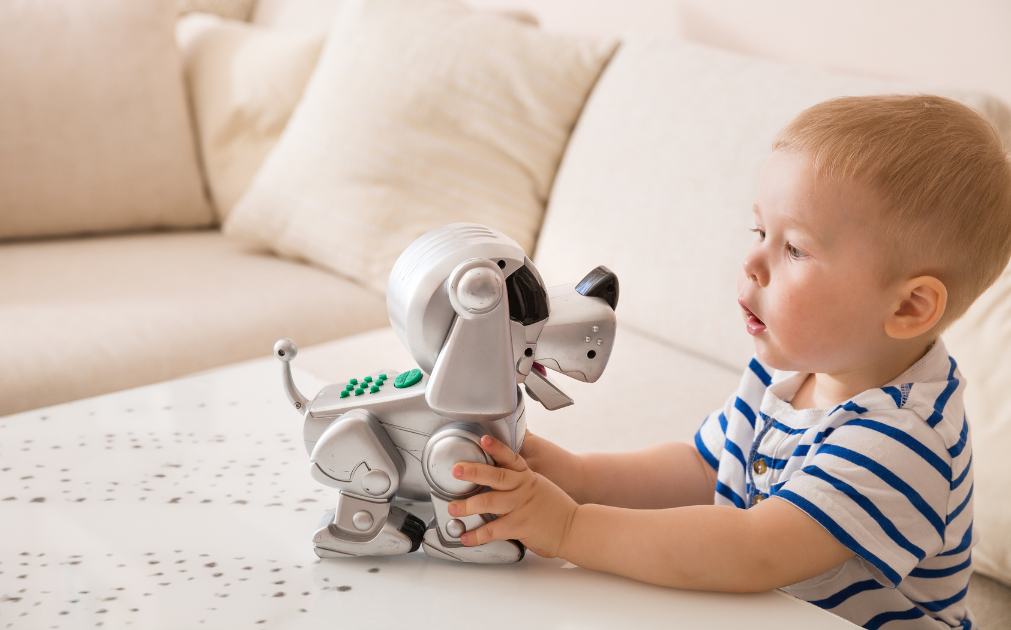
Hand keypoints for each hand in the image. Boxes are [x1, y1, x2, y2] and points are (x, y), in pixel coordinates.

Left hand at [449, 435, 578, 557]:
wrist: (575, 527)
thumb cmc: (555, 508)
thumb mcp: (539, 485)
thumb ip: (520, 480)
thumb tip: (499, 475)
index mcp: (527, 477)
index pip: (511, 457)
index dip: (496, 448)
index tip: (483, 439)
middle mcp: (523, 489)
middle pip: (496, 476)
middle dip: (474, 472)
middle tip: (456, 469)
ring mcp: (521, 507)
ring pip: (490, 502)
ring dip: (468, 505)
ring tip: (453, 508)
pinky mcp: (520, 526)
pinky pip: (494, 530)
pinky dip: (477, 534)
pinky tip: (466, 537)